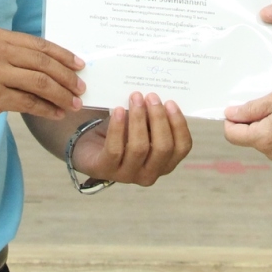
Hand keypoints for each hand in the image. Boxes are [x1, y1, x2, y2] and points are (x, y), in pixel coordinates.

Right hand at [0, 28, 82, 125]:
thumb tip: (50, 66)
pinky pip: (28, 103)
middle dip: (67, 76)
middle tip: (80, 88)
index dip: (63, 55)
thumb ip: (12, 55)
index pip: (39, 44)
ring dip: (61, 94)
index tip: (79, 65)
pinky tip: (55, 114)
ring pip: (40, 83)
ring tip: (73, 103)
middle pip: (43, 62)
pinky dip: (46, 109)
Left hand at [70, 93, 192, 185]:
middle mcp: (150, 173)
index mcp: (165, 163)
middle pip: (163, 148)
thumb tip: (158, 97)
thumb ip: (153, 117)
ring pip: (139, 148)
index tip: (170, 102)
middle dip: (158, 119)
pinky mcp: (106, 169)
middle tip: (151, 96)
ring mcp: (128, 175)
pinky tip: (118, 110)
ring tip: (135, 98)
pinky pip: (115, 149)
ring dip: (138, 119)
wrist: (90, 146)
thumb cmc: (123, 134)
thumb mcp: (143, 126)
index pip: (182, 148)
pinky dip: (118, 127)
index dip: (179, 125)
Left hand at [223, 85, 271, 164]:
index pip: (232, 135)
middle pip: (251, 137)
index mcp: (262, 138)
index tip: (238, 109)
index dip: (231, 120)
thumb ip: (249, 109)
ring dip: (270, 128)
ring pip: (267, 142)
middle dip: (254, 122)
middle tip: (268, 105)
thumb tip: (229, 114)